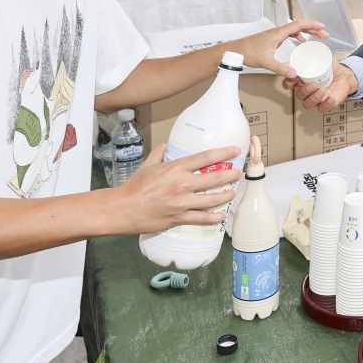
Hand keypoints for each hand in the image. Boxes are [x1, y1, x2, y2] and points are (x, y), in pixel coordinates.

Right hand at [113, 144, 242, 233]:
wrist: (123, 209)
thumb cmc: (134, 186)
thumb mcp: (148, 164)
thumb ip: (160, 152)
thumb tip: (168, 145)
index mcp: (176, 168)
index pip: (206, 157)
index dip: (223, 153)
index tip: (234, 151)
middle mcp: (182, 184)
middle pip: (215, 178)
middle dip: (231, 175)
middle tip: (239, 173)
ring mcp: (182, 202)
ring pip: (212, 199)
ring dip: (226, 195)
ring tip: (233, 192)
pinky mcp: (179, 217)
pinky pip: (202, 217)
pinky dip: (214, 217)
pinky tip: (221, 215)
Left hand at [232, 20, 327, 76]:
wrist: (234, 51)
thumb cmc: (247, 52)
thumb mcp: (266, 62)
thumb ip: (281, 68)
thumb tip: (295, 74)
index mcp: (278, 33)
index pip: (298, 25)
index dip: (312, 25)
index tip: (322, 28)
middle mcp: (277, 32)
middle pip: (299, 26)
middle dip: (313, 29)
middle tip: (324, 35)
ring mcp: (275, 35)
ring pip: (294, 30)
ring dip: (306, 32)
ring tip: (316, 37)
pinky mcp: (272, 40)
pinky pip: (289, 34)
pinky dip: (298, 36)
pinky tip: (300, 42)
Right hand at [285, 62, 356, 111]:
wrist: (345, 78)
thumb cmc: (332, 70)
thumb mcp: (326, 60)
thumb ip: (321, 56)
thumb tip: (318, 50)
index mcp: (303, 80)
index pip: (289, 83)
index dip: (288, 82)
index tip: (294, 77)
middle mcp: (307, 91)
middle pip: (298, 95)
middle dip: (304, 91)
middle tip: (313, 85)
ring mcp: (315, 99)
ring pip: (307, 103)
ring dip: (313, 98)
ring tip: (322, 91)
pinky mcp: (325, 105)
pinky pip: (322, 109)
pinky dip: (325, 105)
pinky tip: (330, 98)